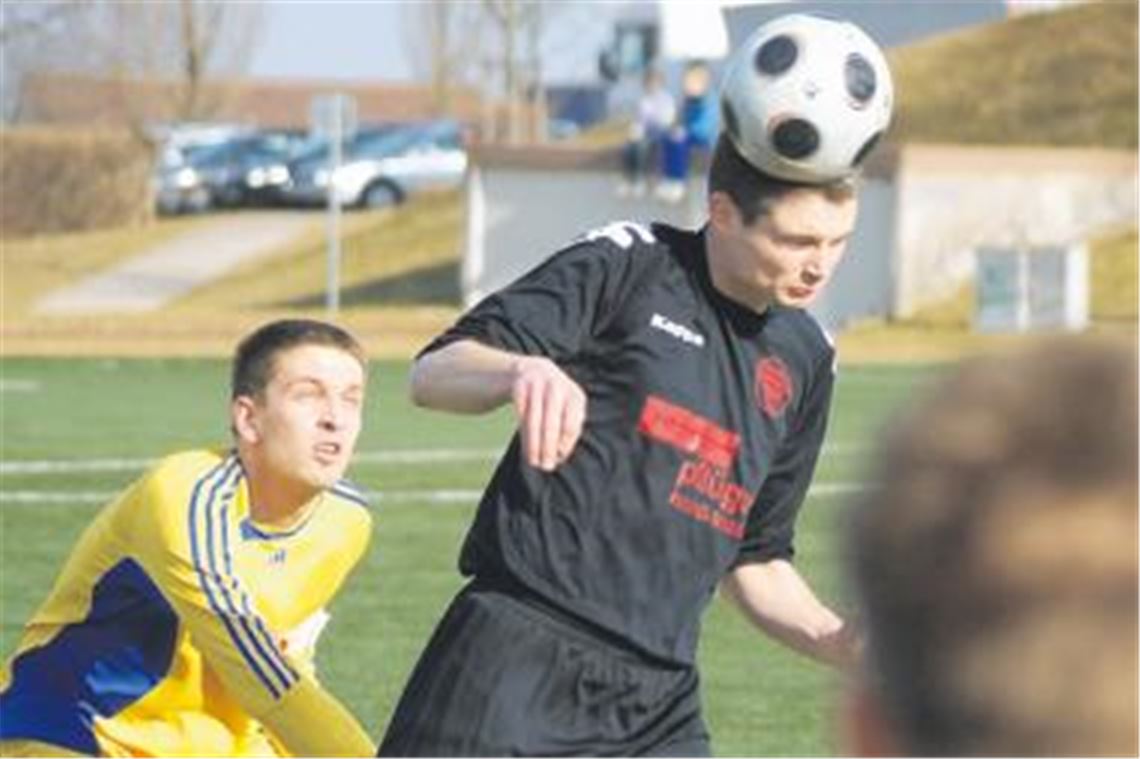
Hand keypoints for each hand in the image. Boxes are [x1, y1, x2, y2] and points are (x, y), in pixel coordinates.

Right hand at [510, 356, 586, 470]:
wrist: (529, 370)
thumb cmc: (553, 399)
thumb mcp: (566, 407)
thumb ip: (568, 428)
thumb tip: (561, 455)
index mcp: (574, 395)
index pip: (571, 423)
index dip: (566, 443)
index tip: (560, 459)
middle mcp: (557, 386)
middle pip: (552, 423)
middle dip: (549, 447)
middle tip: (546, 467)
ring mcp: (537, 384)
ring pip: (534, 420)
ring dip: (534, 444)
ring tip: (533, 462)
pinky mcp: (519, 385)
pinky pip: (521, 414)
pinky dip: (524, 434)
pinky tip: (526, 448)